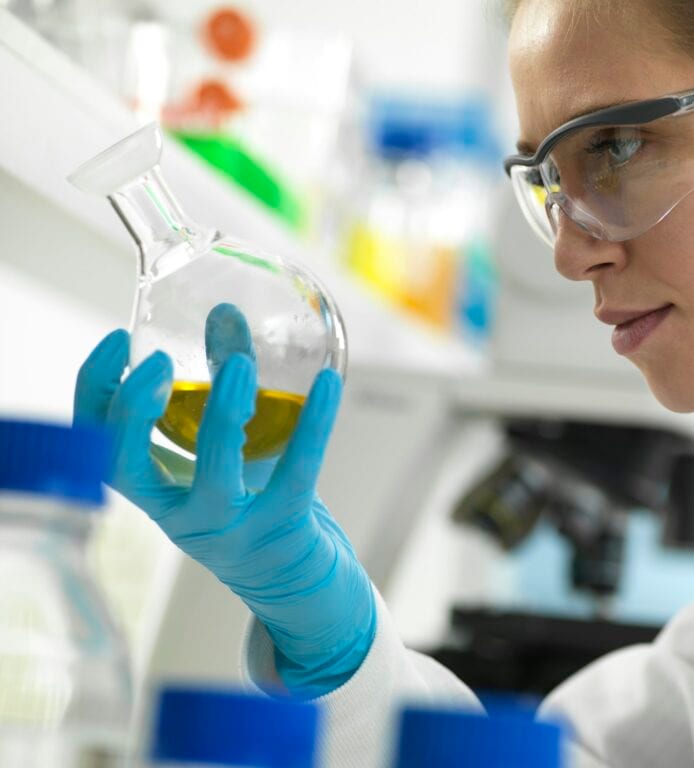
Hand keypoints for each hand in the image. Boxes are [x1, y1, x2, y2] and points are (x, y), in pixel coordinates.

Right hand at [73, 306, 375, 697]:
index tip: (117, 342)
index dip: (94, 391)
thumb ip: (223, 380)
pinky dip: (315, 423)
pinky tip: (329, 384)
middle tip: (157, 363)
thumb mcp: (228, 448)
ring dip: (223, 415)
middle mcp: (180, 515)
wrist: (298, 581)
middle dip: (132, 413)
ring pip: (214, 476)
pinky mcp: (284, 527)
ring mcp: (231, 528)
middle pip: (127, 469)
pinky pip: (297, 470)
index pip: (96, 444)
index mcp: (156, 491)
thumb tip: (224, 312)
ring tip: (241, 365)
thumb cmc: (256, 503)